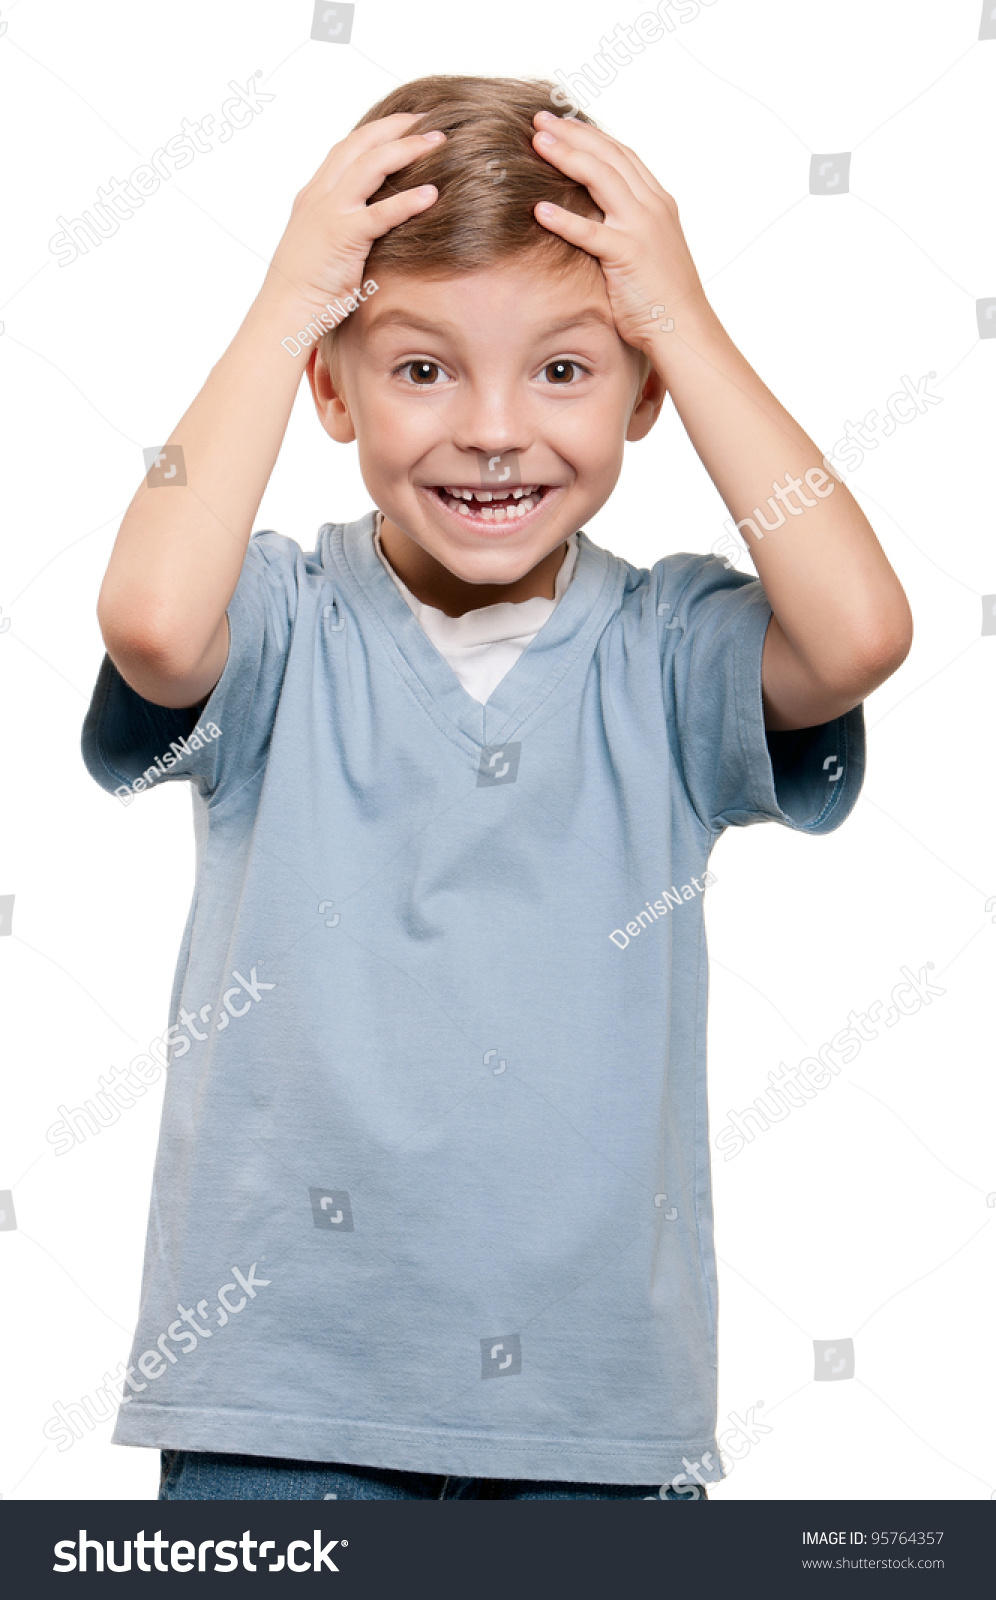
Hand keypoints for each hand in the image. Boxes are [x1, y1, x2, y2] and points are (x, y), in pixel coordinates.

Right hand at [261, 113, 445, 322]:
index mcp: (314, 194)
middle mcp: (320, 195)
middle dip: (397, 126)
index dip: (378, 130)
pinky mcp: (342, 237)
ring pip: (371, 166)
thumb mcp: (323, 244)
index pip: (348, 148)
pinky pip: (380, 213)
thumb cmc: (307, 287)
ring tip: (438, 142)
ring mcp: (330, 213)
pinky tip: (432, 194)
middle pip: (361, 143)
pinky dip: (407, 201)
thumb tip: (373, 223)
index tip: (407, 123)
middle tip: (430, 119)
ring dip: (407, 149)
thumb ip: (344, 224)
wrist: (284, 311)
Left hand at [530, 111, 705, 355]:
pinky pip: (591, 232)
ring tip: (536, 142)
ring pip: (601, 179)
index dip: (590, 135)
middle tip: (539, 118)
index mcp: (657, 202)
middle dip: (572, 133)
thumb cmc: (661, 298)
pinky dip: (564, 219)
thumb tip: (596, 218)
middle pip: (608, 156)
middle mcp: (652, 206)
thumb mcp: (648, 249)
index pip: (621, 155)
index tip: (562, 122)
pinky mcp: (629, 255)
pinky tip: (539, 210)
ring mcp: (642, 228)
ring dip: (566, 156)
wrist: (684, 328)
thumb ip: (626, 226)